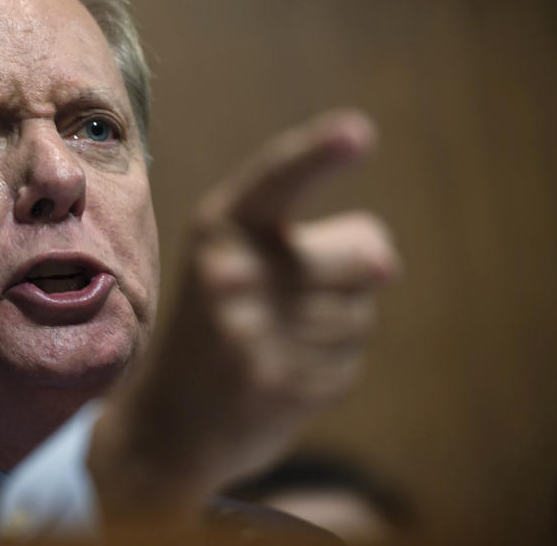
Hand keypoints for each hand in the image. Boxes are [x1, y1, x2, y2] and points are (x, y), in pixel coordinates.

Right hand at [89, 110, 399, 518]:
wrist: (170, 424)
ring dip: (335, 330)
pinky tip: (279, 377)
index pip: (278, 178)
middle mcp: (230, 270)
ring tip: (275, 343)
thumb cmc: (219, 325)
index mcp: (219, 227)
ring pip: (359, 314)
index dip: (318, 153)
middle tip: (289, 302)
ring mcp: (250, 328)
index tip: (360, 131)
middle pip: (363, 256)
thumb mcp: (242, 263)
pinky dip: (327, 371)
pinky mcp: (274, 382)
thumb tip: (386, 264)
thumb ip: (319, 242)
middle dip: (349, 278)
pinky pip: (348, 362)